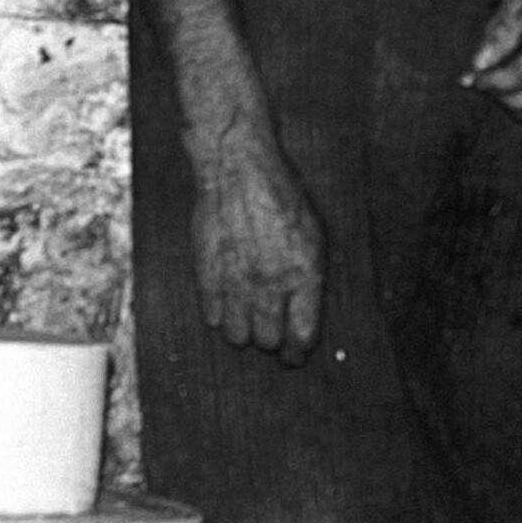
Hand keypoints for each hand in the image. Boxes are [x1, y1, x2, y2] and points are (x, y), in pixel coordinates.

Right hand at [192, 135, 324, 362]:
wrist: (238, 170)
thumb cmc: (281, 196)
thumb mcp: (313, 233)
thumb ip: (310, 276)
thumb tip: (304, 312)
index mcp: (305, 275)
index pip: (303, 335)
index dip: (299, 350)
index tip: (295, 352)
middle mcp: (271, 286)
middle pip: (270, 341)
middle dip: (273, 342)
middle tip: (272, 336)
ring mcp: (237, 283)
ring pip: (239, 336)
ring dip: (245, 332)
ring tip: (248, 318)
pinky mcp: (208, 276)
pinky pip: (212, 317)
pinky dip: (219, 315)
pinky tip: (226, 302)